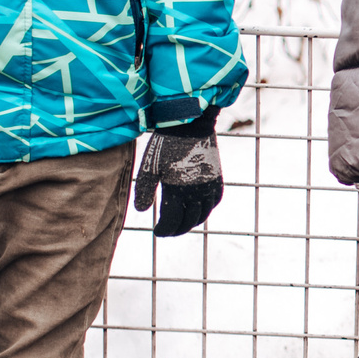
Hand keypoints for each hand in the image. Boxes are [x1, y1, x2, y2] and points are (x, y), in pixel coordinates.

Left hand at [131, 107, 223, 236]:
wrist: (191, 125)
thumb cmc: (165, 145)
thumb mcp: (149, 168)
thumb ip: (144, 191)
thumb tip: (142, 210)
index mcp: (177, 192)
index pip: (172, 222)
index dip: (164, 230)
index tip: (157, 232)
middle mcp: (196, 193)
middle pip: (188, 222)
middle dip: (177, 229)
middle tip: (168, 230)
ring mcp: (209, 186)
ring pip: (204, 214)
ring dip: (192, 221)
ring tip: (182, 221)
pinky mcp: (216, 178)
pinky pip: (214, 201)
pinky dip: (206, 209)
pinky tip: (199, 207)